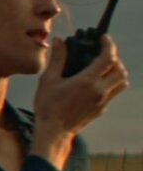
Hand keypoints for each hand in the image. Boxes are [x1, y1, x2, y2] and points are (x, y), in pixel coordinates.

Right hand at [30, 35, 128, 167]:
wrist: (53, 132)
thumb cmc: (48, 107)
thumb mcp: (48, 80)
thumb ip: (57, 59)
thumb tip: (60, 41)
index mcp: (87, 81)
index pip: (108, 58)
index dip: (108, 45)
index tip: (103, 38)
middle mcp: (99, 91)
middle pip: (120, 69)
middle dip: (114, 58)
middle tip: (102, 54)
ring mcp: (102, 101)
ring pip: (122, 82)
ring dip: (117, 72)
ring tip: (103, 68)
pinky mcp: (101, 109)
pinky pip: (113, 93)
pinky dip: (110, 84)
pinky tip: (95, 84)